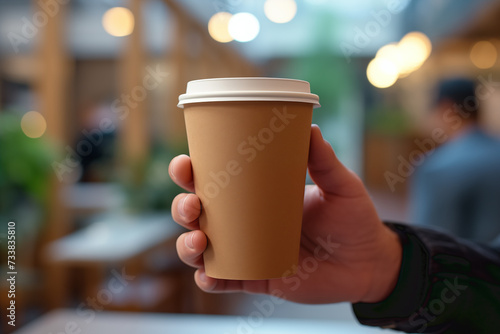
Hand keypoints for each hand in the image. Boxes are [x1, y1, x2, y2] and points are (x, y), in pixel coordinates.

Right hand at [169, 125, 401, 303]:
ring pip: (202, 249)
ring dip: (187, 245)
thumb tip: (311, 129)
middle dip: (182, 207)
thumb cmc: (353, 221)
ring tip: (198, 241)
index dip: (191, 173)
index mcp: (257, 194)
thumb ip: (325, 161)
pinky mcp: (256, 278)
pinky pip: (223, 281)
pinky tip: (208, 275)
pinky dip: (208, 280)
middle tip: (193, 204)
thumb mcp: (341, 187)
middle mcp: (245, 221)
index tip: (186, 164)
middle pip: (198, 213)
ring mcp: (247, 251)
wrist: (369, 264)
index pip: (216, 180)